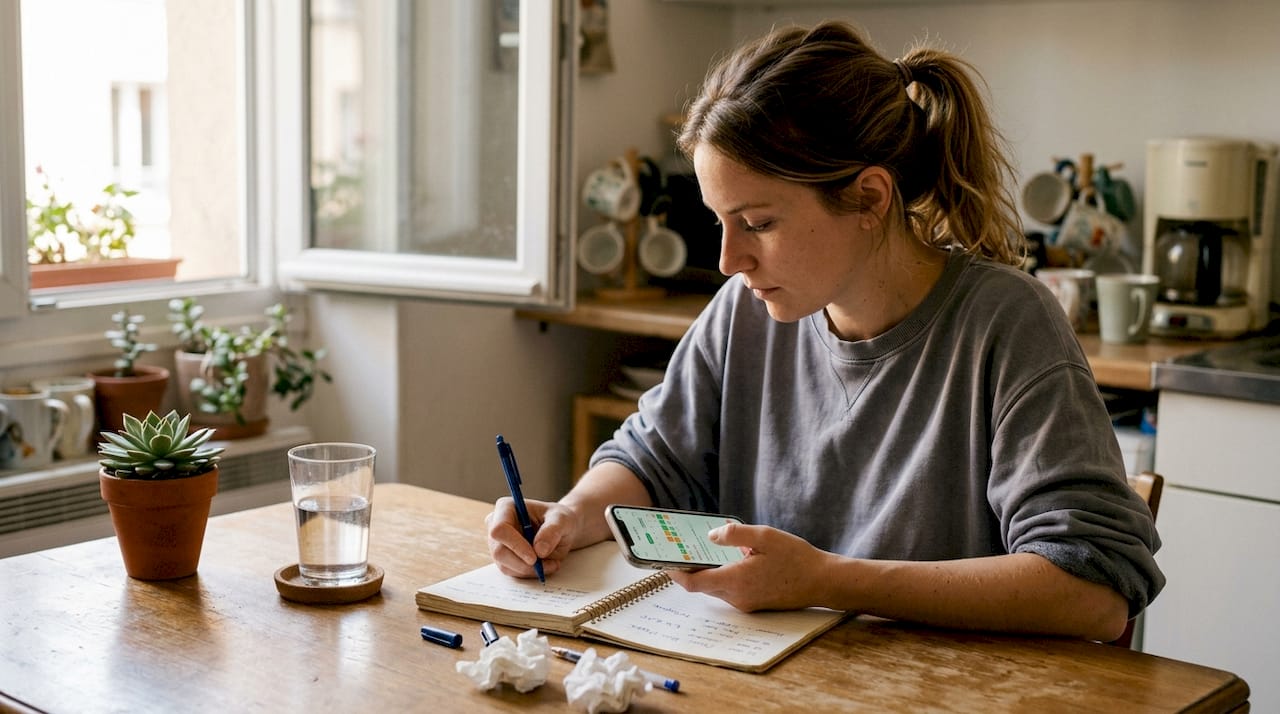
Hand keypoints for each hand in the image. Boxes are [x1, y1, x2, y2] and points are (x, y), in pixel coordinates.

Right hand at [484, 497, 582, 578]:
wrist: (561, 530)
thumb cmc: (559, 519)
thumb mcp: (562, 519)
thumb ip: (552, 531)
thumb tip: (539, 550)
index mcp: (506, 507)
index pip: (499, 529)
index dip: (515, 545)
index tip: (534, 557)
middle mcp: (496, 525)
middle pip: (499, 551)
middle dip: (523, 563)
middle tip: (546, 565)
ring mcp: (498, 543)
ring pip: (505, 565)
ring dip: (530, 570)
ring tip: (552, 563)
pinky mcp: (503, 558)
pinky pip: (512, 572)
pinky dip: (530, 573)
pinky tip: (545, 566)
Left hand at [666, 522, 836, 610]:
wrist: (822, 582)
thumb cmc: (796, 558)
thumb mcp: (765, 536)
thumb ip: (735, 535)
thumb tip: (711, 535)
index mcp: (736, 581)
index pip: (693, 583)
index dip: (674, 573)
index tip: (662, 560)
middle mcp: (737, 597)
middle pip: (701, 586)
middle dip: (687, 570)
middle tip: (677, 551)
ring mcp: (745, 603)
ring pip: (715, 588)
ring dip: (705, 573)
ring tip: (698, 552)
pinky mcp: (754, 603)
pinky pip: (728, 591)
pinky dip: (720, 576)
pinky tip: (725, 560)